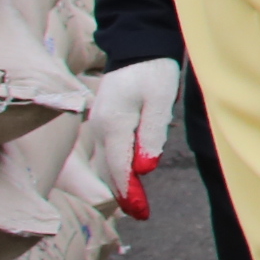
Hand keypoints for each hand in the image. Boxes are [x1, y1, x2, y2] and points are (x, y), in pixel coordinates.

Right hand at [86, 60, 180, 217]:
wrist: (137, 45)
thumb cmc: (153, 70)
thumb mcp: (159, 101)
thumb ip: (152, 134)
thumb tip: (144, 169)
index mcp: (114, 125)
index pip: (120, 168)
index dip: (130, 193)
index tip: (141, 213)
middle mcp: (101, 128)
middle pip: (110, 170)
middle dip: (124, 194)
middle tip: (141, 215)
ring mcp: (100, 124)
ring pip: (108, 162)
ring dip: (121, 183)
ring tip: (136, 204)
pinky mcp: (105, 121)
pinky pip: (110, 151)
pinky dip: (118, 168)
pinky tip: (130, 178)